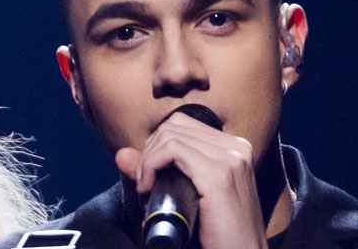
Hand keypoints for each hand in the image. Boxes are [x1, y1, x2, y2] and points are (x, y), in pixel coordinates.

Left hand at [116, 112, 268, 248]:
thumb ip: (156, 170)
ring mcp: (230, 158)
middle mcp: (236, 146)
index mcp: (234, 147)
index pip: (183, 124)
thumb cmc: (219, 233)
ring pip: (171, 135)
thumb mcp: (189, 194)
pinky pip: (173, 150)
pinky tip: (148, 188)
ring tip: (146, 187)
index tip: (149, 172)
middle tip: (144, 182)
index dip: (158, 143)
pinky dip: (152, 164)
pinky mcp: (219, 174)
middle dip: (150, 151)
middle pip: (175, 126)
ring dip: (148, 159)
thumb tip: (121, 154)